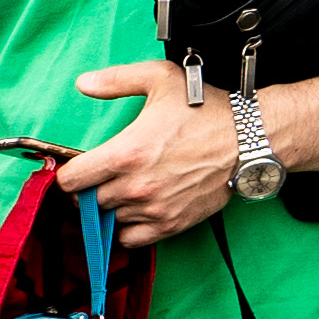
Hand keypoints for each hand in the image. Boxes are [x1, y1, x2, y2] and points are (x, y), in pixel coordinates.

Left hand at [49, 62, 240, 245]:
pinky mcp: (171, 224)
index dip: (68, 174)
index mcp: (126, 153)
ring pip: (108, 221)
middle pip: (86, 203)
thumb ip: (116, 80)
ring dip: (109, 209)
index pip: (71, 181)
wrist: (250, 140)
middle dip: (87, 191)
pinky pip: (131, 240)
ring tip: (122, 189)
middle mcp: (136, 186)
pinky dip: (126, 228)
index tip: (77, 168)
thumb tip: (83, 83)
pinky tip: (134, 210)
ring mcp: (153, 209)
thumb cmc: (206, 108)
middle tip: (100, 177)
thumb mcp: (160, 79)